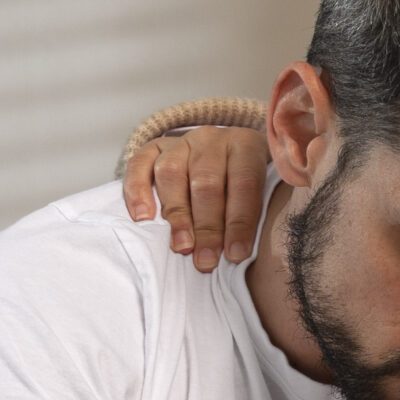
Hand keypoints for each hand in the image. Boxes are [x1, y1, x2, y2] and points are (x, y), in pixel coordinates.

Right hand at [121, 122, 268, 272]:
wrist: (223, 155)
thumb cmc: (244, 184)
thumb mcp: (262, 190)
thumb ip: (253, 213)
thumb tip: (238, 253)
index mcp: (246, 145)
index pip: (244, 185)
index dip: (240, 223)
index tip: (235, 255)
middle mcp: (212, 139)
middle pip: (206, 183)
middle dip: (207, 227)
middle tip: (205, 260)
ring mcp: (181, 141)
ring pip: (172, 173)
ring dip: (177, 215)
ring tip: (181, 246)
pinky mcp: (154, 146)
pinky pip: (139, 164)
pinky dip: (137, 191)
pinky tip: (142, 218)